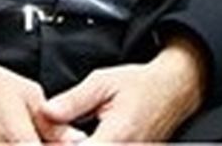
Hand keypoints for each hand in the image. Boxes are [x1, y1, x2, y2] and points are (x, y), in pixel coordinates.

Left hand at [39, 35, 207, 142]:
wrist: (174, 89)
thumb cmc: (141, 84)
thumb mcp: (103, 82)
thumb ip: (73, 100)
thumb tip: (47, 112)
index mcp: (116, 136)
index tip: (48, 139)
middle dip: (67, 145)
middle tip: (59, 133)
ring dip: (78, 145)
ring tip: (72, 136)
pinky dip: (92, 145)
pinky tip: (84, 139)